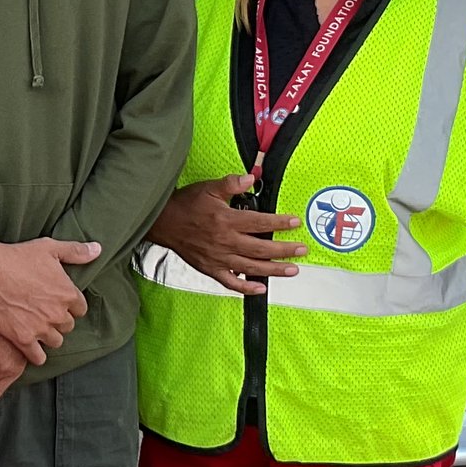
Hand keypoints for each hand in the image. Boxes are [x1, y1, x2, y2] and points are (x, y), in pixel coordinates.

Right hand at [0, 237, 98, 359]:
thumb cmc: (17, 256)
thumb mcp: (50, 248)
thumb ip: (76, 251)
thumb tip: (98, 249)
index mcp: (68, 293)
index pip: (80, 309)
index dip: (69, 305)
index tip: (58, 302)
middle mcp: (58, 313)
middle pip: (68, 326)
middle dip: (59, 320)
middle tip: (45, 313)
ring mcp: (40, 328)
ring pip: (55, 341)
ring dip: (49, 336)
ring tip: (37, 328)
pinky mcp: (22, 338)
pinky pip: (38, 357)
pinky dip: (36, 355)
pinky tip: (31, 348)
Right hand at [149, 172, 302, 294]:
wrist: (163, 222)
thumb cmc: (186, 205)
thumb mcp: (208, 188)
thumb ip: (231, 183)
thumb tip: (250, 178)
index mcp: (226, 220)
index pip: (259, 223)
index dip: (279, 223)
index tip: (294, 223)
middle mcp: (225, 241)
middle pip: (260, 249)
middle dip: (284, 250)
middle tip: (301, 250)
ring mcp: (218, 258)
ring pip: (251, 268)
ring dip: (273, 270)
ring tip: (292, 270)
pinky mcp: (210, 269)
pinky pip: (230, 283)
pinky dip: (246, 288)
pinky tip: (260, 289)